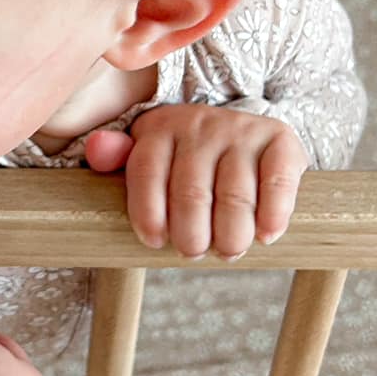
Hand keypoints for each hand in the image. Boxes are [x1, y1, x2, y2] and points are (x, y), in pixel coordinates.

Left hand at [83, 105, 308, 260]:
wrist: (244, 133)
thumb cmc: (185, 159)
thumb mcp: (148, 154)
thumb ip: (117, 157)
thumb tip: (97, 149)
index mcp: (160, 129)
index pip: (146, 173)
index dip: (148, 216)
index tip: (156, 243)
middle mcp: (199, 123)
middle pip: (191, 193)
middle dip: (191, 236)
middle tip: (194, 252)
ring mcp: (240, 131)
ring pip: (234, 196)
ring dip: (231, 236)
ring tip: (228, 250)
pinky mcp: (279, 139)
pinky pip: (277, 183)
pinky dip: (272, 216)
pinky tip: (265, 235)